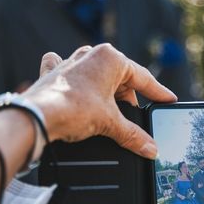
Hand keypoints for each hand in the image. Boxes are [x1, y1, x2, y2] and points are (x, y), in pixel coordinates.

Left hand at [23, 45, 176, 158]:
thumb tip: (150, 148)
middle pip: (120, 80)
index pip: (143, 78)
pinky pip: (71, 74)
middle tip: (133, 122)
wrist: (35, 116)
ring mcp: (71, 62)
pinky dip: (77, 83)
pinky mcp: (54, 73)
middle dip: (127, 101)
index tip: (168, 101)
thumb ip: (133, 135)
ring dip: (105, 95)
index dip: (158, 93)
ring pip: (98, 78)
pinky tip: (76, 89)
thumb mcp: (110, 123)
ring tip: (107, 116)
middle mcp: (90, 55)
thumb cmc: (72, 109)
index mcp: (110, 58)